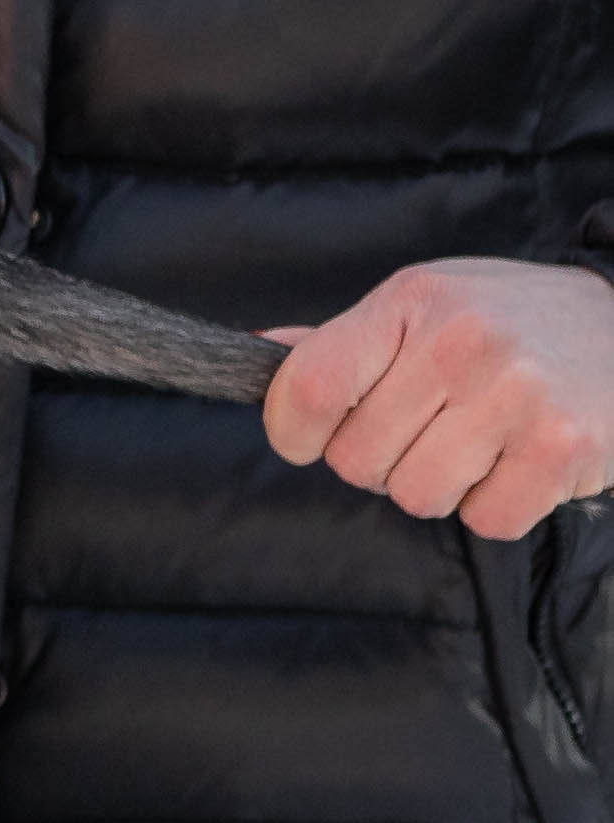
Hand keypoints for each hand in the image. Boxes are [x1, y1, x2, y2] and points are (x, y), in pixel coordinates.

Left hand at [262, 257, 613, 540]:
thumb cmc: (511, 320)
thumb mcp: (424, 304)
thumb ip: (342, 341)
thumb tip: (258, 355)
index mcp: (411, 302)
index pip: (310, 388)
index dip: (292, 431)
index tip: (308, 438)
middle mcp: (462, 344)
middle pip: (357, 459)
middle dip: (381, 460)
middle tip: (429, 430)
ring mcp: (517, 396)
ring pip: (416, 496)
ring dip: (439, 486)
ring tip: (478, 443)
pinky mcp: (564, 449)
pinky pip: (485, 520)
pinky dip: (496, 506)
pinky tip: (518, 462)